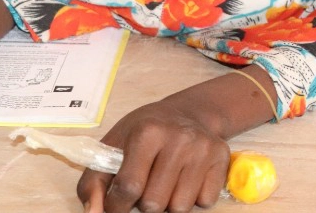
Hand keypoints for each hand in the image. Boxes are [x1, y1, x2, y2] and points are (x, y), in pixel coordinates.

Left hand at [77, 99, 230, 212]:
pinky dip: (193, 198)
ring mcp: (203, 148)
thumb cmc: (143, 133)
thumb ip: (93, 183)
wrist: (186, 112)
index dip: (116, 206)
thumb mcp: (112, 147)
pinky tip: (186, 179)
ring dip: (169, 204)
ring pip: (180, 208)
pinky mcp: (221, 158)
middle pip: (154, 204)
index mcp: (148, 132)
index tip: (116, 205)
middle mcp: (179, 138)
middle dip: (144, 204)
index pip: (128, 188)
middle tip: (145, 186)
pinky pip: (205, 202)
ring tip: (165, 182)